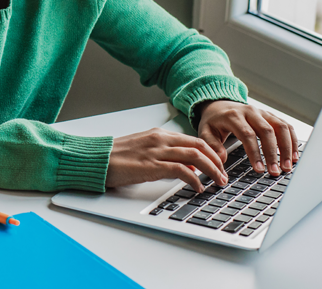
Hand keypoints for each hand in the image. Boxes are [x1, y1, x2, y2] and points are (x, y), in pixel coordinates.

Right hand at [105, 128, 228, 190]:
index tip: (220, 164)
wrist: (97, 159)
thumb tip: (188, 167)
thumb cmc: (117, 157)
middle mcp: (161, 140)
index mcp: (159, 135)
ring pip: (195, 156)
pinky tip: (198, 187)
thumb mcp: (145, 151)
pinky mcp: (152, 165)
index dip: (211, 152)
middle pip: (199, 146)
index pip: (194, 140)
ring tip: (218, 182)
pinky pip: (181, 170)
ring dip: (211, 170)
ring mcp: (157, 152)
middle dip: (217, 160)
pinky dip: (194, 179)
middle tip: (224, 174)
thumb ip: (166, 156)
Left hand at [196, 100, 299, 176]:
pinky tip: (294, 155)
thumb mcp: (205, 131)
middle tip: (275, 171)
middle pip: (267, 131)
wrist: (219, 104)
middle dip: (273, 153)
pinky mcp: (271, 116)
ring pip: (280, 127)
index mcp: (233, 116)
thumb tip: (222, 159)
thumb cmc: (214, 121)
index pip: (247, 134)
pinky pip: (286, 126)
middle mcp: (250, 112)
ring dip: (286, 147)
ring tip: (287, 166)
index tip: (259, 169)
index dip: (255, 153)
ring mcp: (263, 112)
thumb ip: (212, 145)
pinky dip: (292, 140)